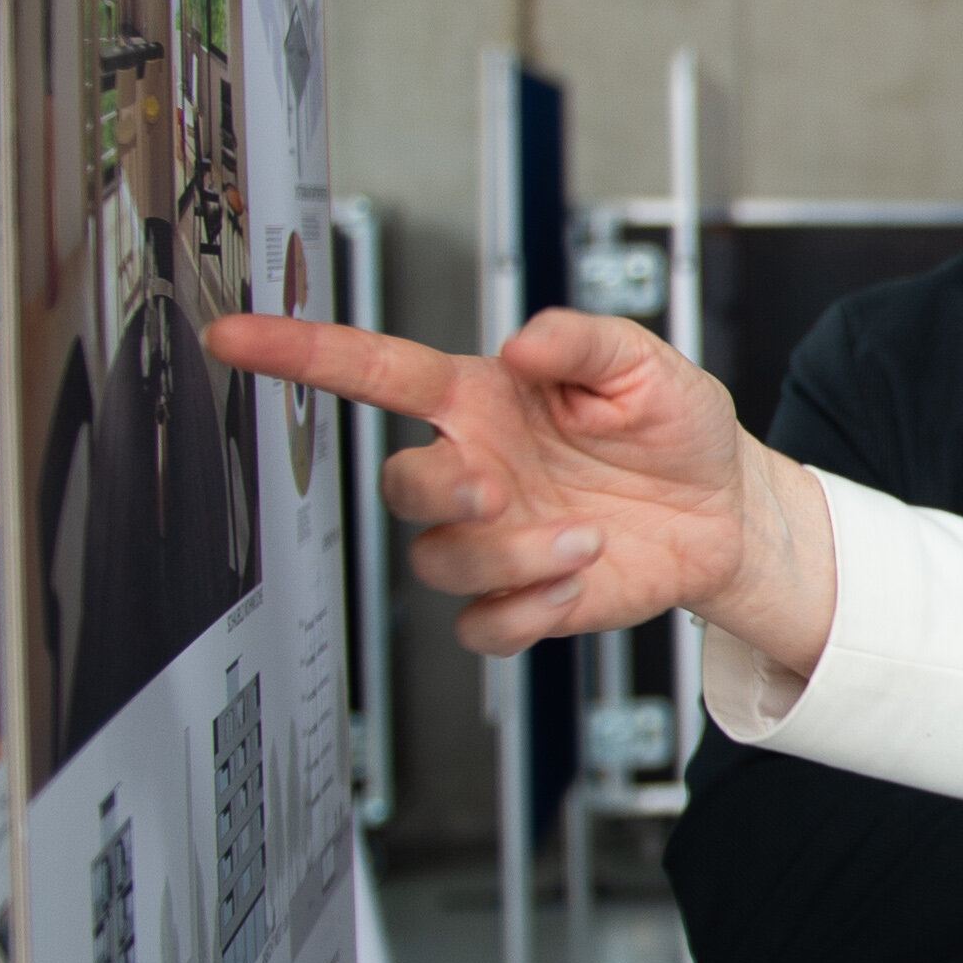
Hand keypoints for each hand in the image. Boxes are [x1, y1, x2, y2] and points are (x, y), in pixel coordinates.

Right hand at [203, 308, 837, 667]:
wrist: (727, 506)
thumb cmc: (672, 424)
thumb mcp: (643, 362)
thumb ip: (581, 340)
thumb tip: (521, 340)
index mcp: (482, 401)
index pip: (373, 372)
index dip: (301, 353)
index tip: (234, 336)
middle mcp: (475, 470)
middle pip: (398, 486)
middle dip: (435, 491)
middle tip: (496, 487)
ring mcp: (494, 539)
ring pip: (439, 562)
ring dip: (509, 556)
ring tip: (589, 537)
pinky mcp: (525, 599)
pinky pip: (482, 626)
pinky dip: (526, 612)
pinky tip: (579, 581)